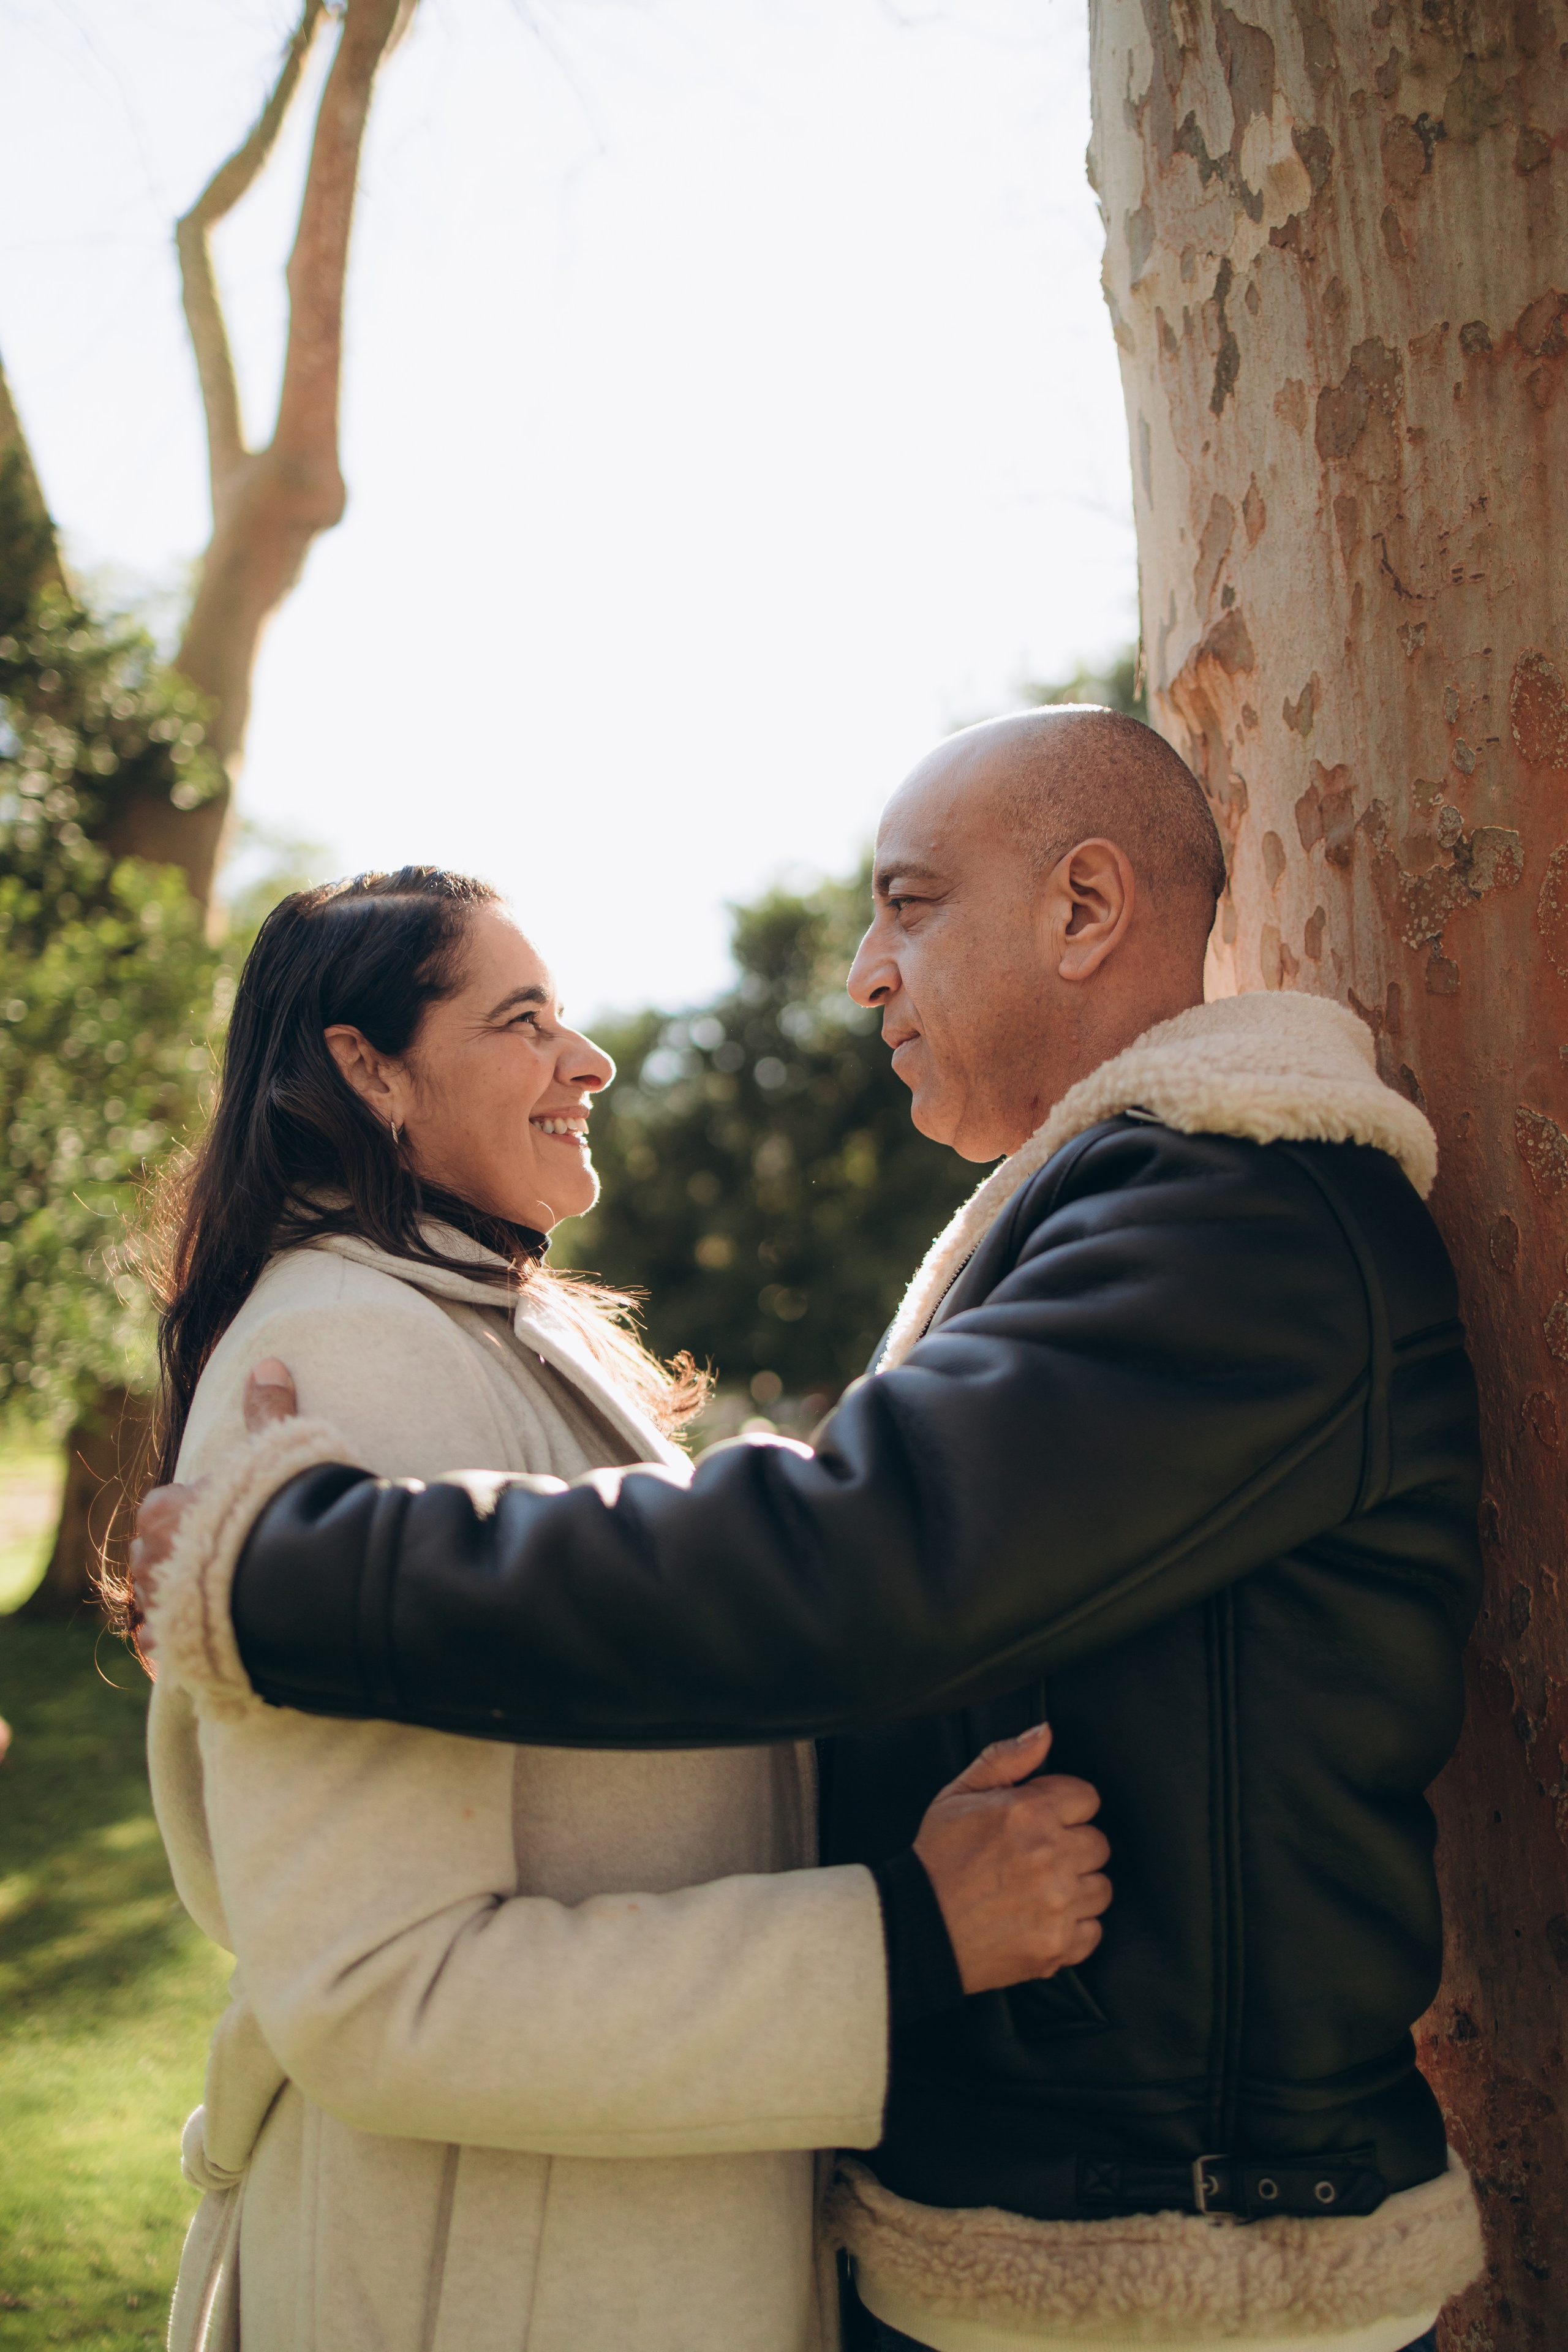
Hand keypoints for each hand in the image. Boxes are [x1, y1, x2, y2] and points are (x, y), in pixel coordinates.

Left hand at [128, 1357, 300, 1656]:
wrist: (295, 1584)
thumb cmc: (282, 1510)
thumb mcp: (280, 1450)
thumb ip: (269, 1410)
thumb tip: (268, 1361)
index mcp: (161, 1510)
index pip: (165, 1510)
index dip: (197, 1515)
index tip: (229, 1522)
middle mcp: (147, 1559)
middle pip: (156, 1556)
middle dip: (182, 1559)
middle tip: (229, 1563)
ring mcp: (159, 1608)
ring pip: (156, 1600)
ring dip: (178, 1601)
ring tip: (220, 1604)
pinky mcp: (173, 1649)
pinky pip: (160, 1646)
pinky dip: (172, 1644)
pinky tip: (195, 1642)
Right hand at [913, 1724, 1110, 1995]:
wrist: (919, 1928)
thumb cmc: (938, 1860)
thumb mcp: (958, 1795)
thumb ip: (1006, 1758)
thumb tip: (1045, 1733)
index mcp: (1029, 1813)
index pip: (1087, 1797)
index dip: (1064, 1806)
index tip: (1043, 1820)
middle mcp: (1050, 1857)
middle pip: (1098, 1843)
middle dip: (1071, 1846)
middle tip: (1036, 1857)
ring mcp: (1057, 1904)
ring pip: (1100, 1887)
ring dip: (1076, 1887)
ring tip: (1039, 1889)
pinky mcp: (1058, 1945)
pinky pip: (1093, 1930)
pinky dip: (1073, 1927)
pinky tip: (1042, 1918)